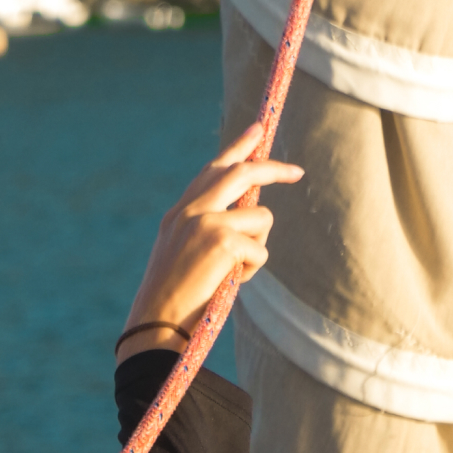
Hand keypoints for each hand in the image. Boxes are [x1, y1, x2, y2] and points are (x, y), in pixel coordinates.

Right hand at [117, 122, 304, 361]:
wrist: (156, 322)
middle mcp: (190, 211)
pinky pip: (261, 250)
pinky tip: (227, 284)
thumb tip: (250, 211)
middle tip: (296, 172)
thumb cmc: (173, 298)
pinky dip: (251, 271)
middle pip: (242, 173)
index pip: (212, 171)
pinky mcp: (222, 241)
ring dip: (258, 246)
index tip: (257, 130)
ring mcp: (205, 222)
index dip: (237, 148)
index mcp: (178, 214)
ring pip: (261, 218)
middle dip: (273, 169)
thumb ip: (207, 226)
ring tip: (233, 272)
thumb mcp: (183, 253)